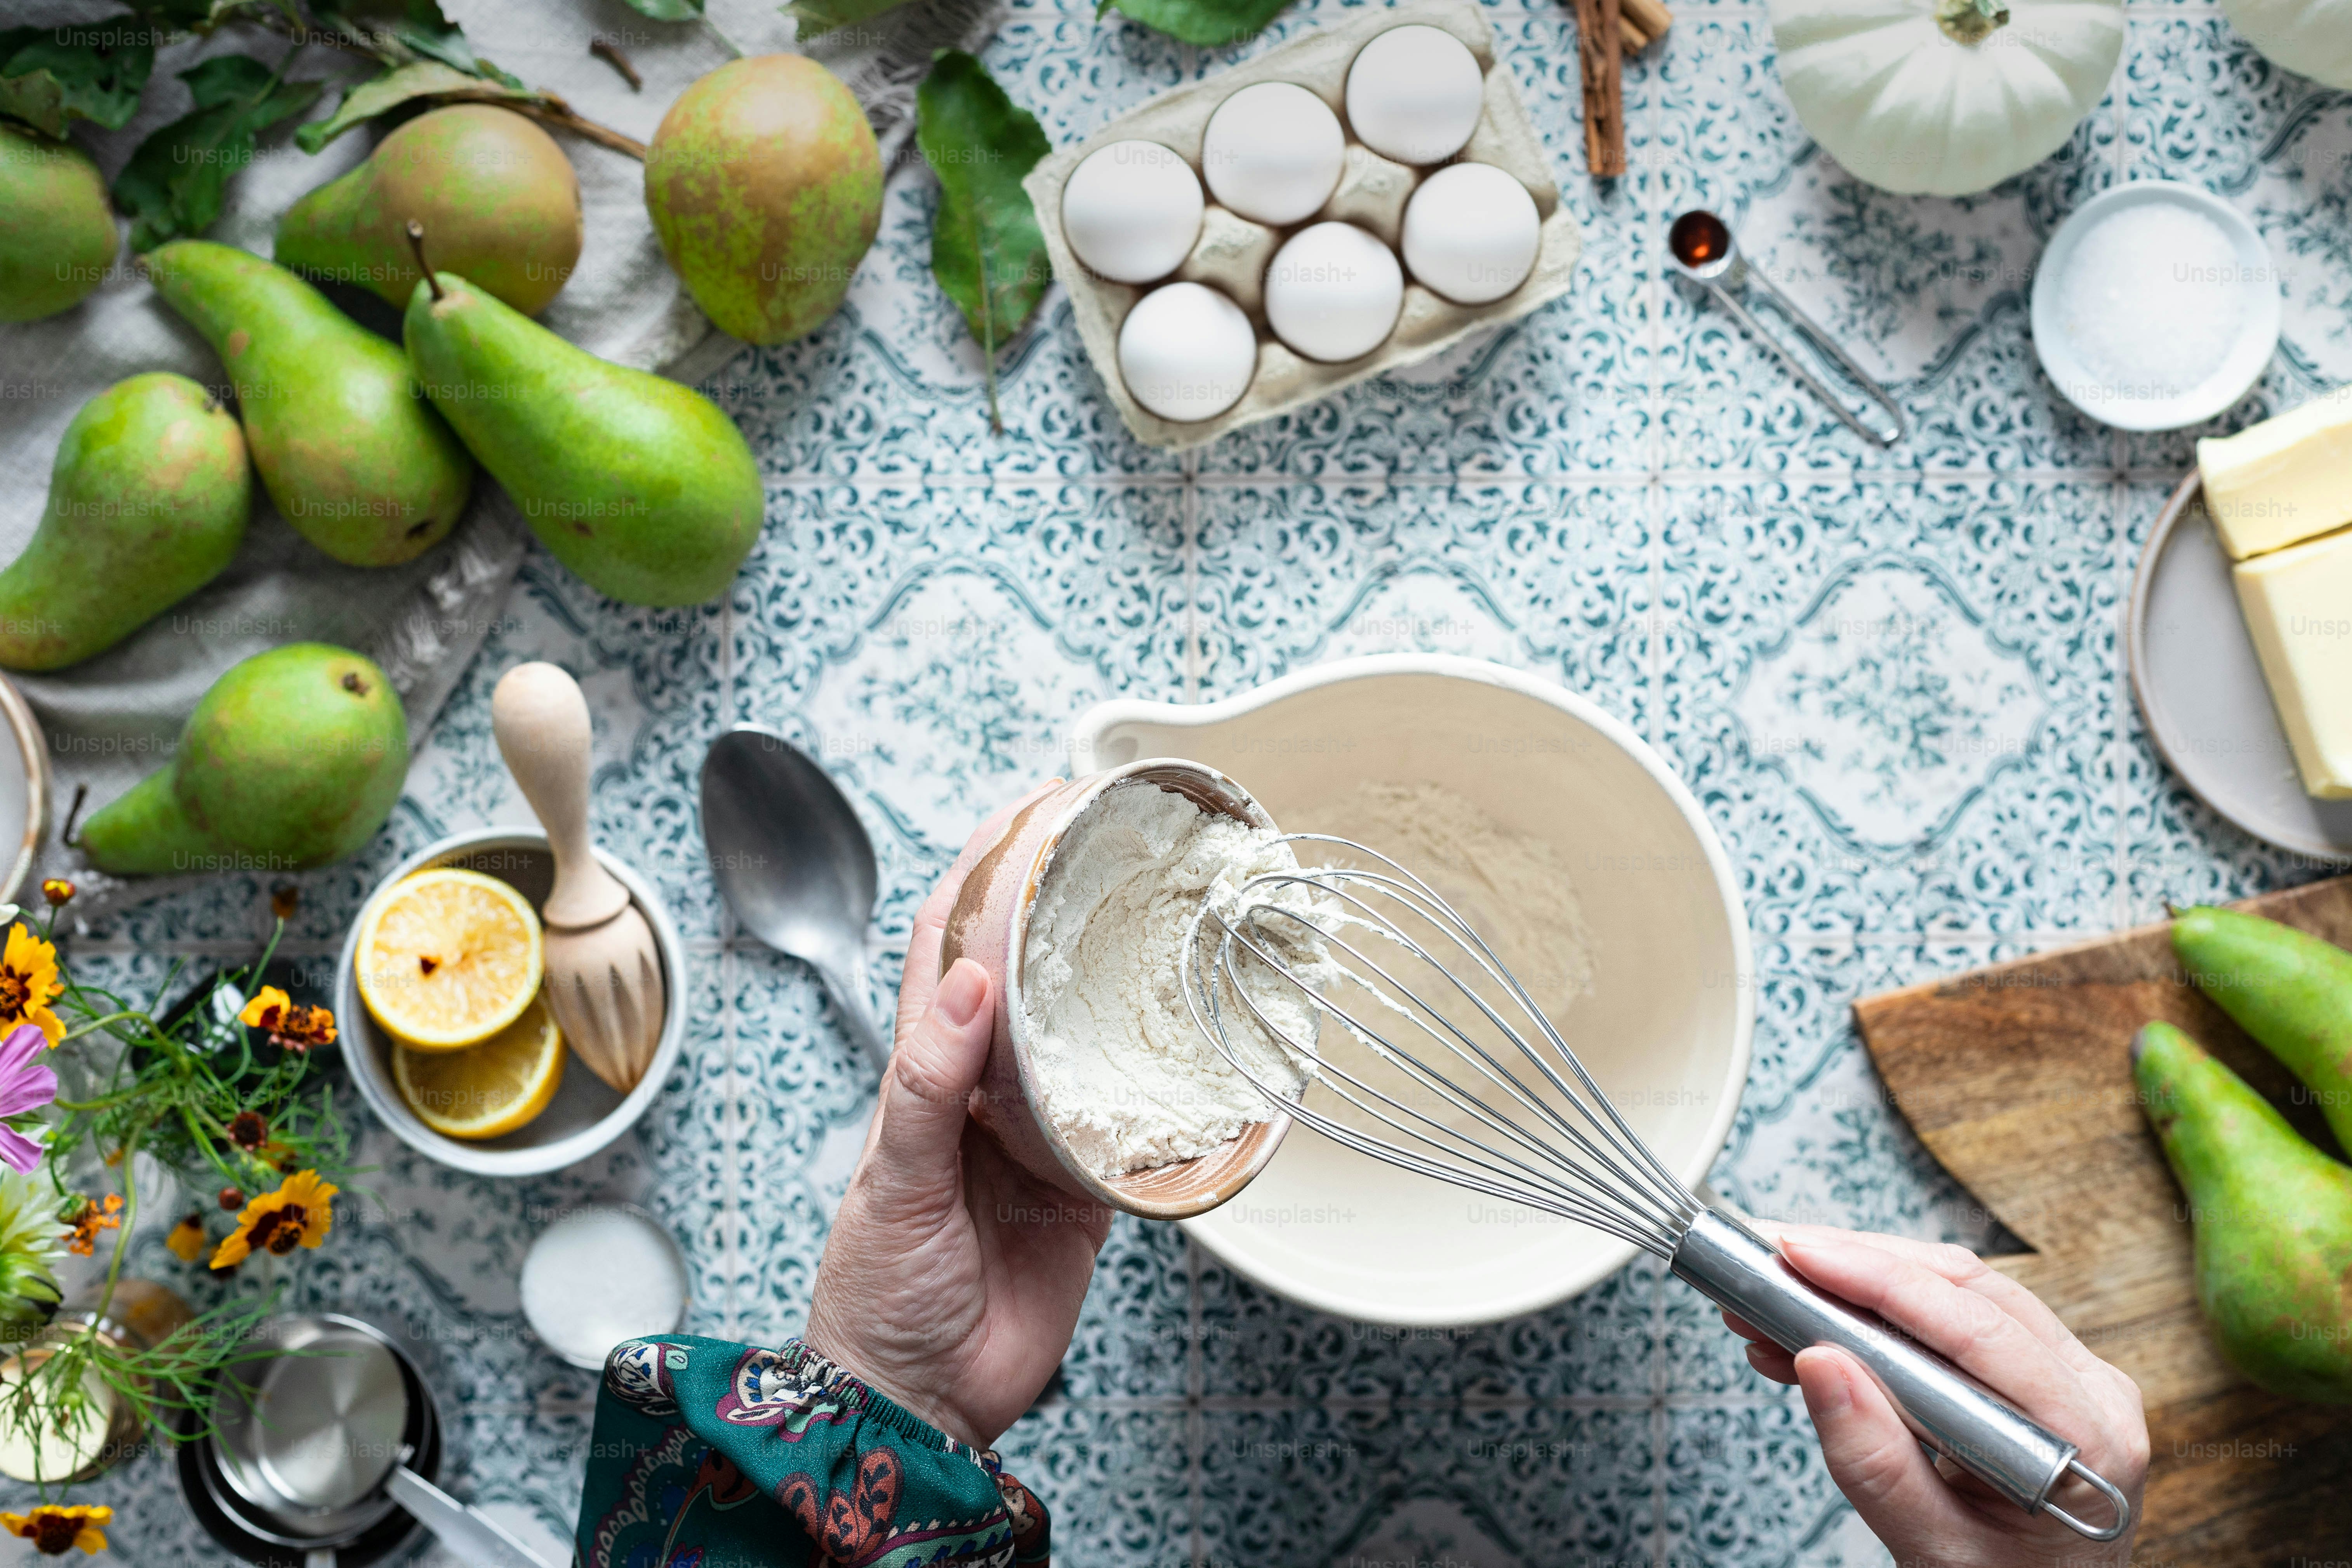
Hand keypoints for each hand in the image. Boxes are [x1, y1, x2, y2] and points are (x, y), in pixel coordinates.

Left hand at [804, 783, 1112, 1448]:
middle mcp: (986, 1098)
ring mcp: (1038, 1143)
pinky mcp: (1087, 1196)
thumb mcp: (894, 1182)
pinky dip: (1163, 1100)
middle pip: (1029, 987)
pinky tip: (1195, 1063)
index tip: (1018, 819)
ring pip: (1085, 1048)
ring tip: (1169, 934)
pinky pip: (1131, 1132)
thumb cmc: (878, 1293)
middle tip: (1114, 857)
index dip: (976, 883)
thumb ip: (928, 1085)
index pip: (949, 958)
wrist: (919, 1402)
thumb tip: (966, 983)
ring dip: (1117, 996)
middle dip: (1062, 921)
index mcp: (927, 1080)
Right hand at [1723, 1224, 2148, 1567]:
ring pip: (1953, 1293)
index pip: (1977, 1327)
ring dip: (1857, 1286)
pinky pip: (1949, 1322)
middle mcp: (2090, 1390)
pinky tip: (1812, 1328)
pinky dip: (1874, 1317)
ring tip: (1774, 1295)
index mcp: (2089, 1437)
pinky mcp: (2030, 1378)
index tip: (1798, 1256)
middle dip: (1854, 1266)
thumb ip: (1876, 1466)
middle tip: (1770, 1257)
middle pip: (1965, 1291)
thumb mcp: (1935, 1552)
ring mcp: (2066, 1378)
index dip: (1878, 1280)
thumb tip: (1818, 1361)